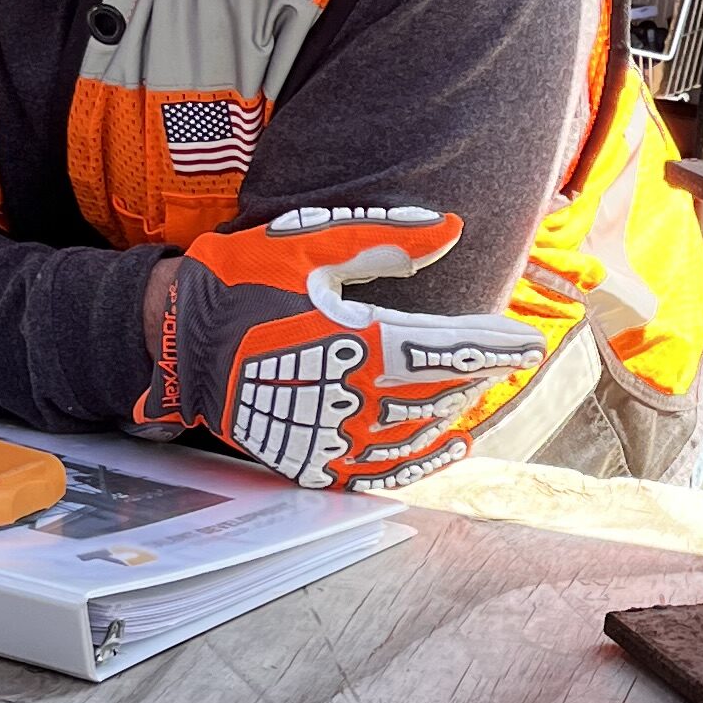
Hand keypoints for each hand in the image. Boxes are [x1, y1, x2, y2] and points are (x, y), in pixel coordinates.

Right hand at [134, 200, 550, 486]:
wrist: (171, 342)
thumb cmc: (240, 284)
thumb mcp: (309, 244)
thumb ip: (385, 238)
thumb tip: (451, 230)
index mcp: (353, 342)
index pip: (447, 352)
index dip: (494, 349)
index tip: (530, 346)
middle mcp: (349, 398)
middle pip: (440, 393)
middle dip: (480, 374)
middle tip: (509, 359)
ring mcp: (329, 437)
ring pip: (417, 432)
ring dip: (455, 409)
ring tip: (478, 388)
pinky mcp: (311, 461)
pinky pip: (382, 471)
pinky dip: (423, 461)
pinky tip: (451, 445)